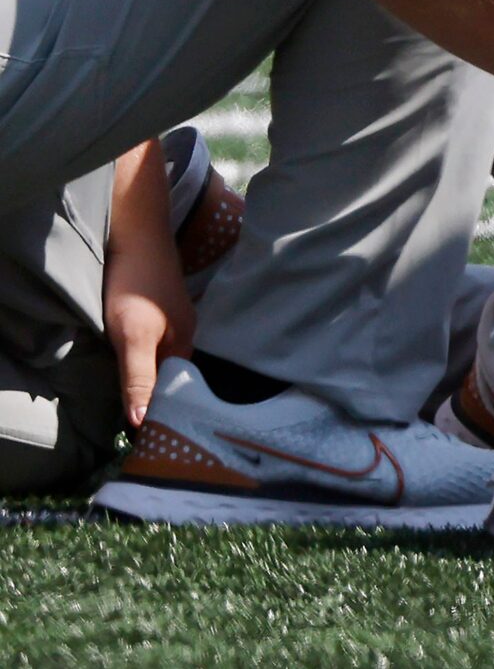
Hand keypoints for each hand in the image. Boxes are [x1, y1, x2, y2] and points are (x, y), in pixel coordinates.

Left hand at [103, 240, 194, 431]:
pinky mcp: (162, 306)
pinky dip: (149, 356)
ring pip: (165, 356)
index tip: (145, 432)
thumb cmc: (134, 289)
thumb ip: (138, 378)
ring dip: (153, 375)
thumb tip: (143, 422)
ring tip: (136, 397)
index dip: (161, 409)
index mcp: (185, 343)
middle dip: (160, 395)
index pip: (175, 388)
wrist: (136, 236)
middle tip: (138, 421)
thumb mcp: (132, 337)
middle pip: (173, 372)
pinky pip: (159, 341)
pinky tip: (135, 358)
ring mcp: (176, 317)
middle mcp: (186, 332)